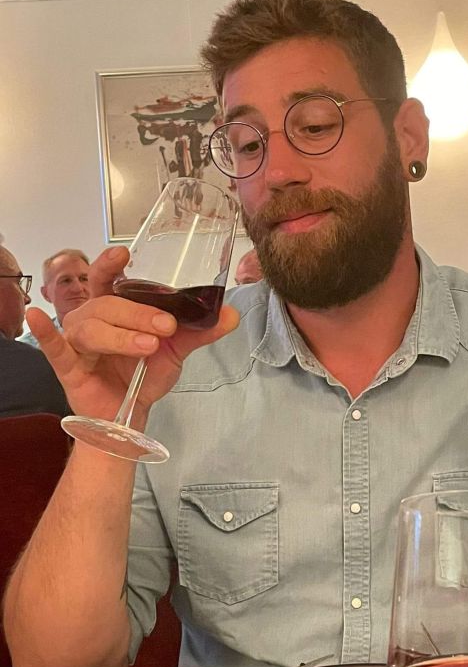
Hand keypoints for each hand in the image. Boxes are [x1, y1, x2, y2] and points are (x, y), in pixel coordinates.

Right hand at [27, 246, 239, 423]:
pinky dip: (45, 332)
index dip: (112, 263)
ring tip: (148, 347)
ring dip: (121, 335)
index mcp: (115, 306)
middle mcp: (92, 317)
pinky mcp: (67, 366)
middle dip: (139, 313)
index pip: (109, 277)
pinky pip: (54, 347)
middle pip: (109, 304)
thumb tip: (231, 313)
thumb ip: (200, 330)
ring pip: (93, 327)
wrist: (131, 413)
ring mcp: (77, 340)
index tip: (124, 253)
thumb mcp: (176, 349)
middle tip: (166, 327)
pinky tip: (37, 318)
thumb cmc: (144, 374)